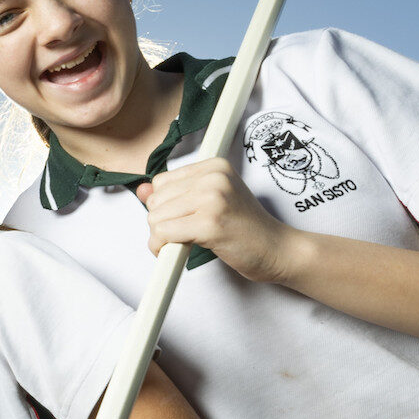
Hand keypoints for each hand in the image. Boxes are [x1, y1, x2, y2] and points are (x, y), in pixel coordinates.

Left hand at [136, 158, 302, 284]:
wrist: (278, 249)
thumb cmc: (245, 228)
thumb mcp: (210, 202)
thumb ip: (174, 194)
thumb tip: (140, 189)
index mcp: (214, 166)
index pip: (160, 182)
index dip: (165, 206)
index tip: (183, 219)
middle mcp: (213, 177)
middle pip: (155, 200)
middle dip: (161, 222)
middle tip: (185, 234)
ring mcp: (213, 198)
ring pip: (155, 218)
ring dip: (161, 238)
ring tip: (185, 242)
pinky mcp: (210, 223)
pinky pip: (164, 234)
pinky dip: (162, 248)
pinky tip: (177, 251)